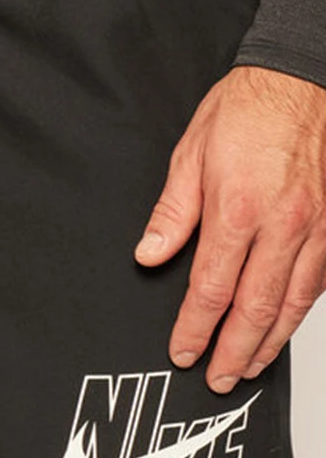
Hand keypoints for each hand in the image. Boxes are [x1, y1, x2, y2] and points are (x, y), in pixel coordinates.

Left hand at [134, 65, 325, 392]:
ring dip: (271, 342)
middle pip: (256, 308)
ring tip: (250, 367)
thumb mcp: (191, 153)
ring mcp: (316, 227)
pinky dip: (300, 311)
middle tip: (218, 379)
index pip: (211, 288)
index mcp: (239, 209)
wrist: (301, 78)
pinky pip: (318, 281)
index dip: (195, 327)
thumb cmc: (247, 108)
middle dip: (234, 351)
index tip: (183, 351)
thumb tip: (150, 255)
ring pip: (294, 303)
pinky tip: (286, 325)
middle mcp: (283, 225)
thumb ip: (172, 212)